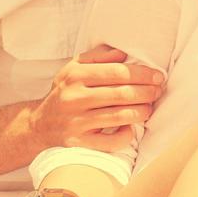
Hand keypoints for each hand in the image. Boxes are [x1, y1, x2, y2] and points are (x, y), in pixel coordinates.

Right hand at [28, 45, 164, 152]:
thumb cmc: (64, 92)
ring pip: (120, 116)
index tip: (158, 76)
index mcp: (75, 76)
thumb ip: (98, 56)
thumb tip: (123, 53)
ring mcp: (76, 122)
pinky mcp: (78, 143)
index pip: (117, 72)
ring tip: (149, 107)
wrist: (38, 125)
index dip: (143, 74)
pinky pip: (111, 142)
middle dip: (147, 92)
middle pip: (122, 94)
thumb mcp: (73, 67)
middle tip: (158, 91)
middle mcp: (74, 98)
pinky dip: (126, 134)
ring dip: (142, 111)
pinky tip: (129, 127)